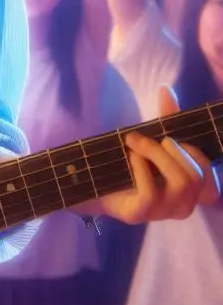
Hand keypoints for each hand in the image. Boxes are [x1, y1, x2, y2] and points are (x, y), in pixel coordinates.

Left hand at [94, 86, 220, 224]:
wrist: (92, 182)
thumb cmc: (130, 163)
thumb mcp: (152, 140)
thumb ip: (165, 118)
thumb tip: (165, 89)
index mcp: (192, 191)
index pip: (212, 179)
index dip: (197, 154)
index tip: (170, 137)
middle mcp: (183, 205)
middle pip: (197, 176)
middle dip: (172, 149)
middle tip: (146, 137)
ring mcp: (163, 213)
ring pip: (181, 182)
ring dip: (156, 154)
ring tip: (135, 142)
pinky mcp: (140, 215)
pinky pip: (152, 192)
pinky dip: (141, 168)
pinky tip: (131, 158)